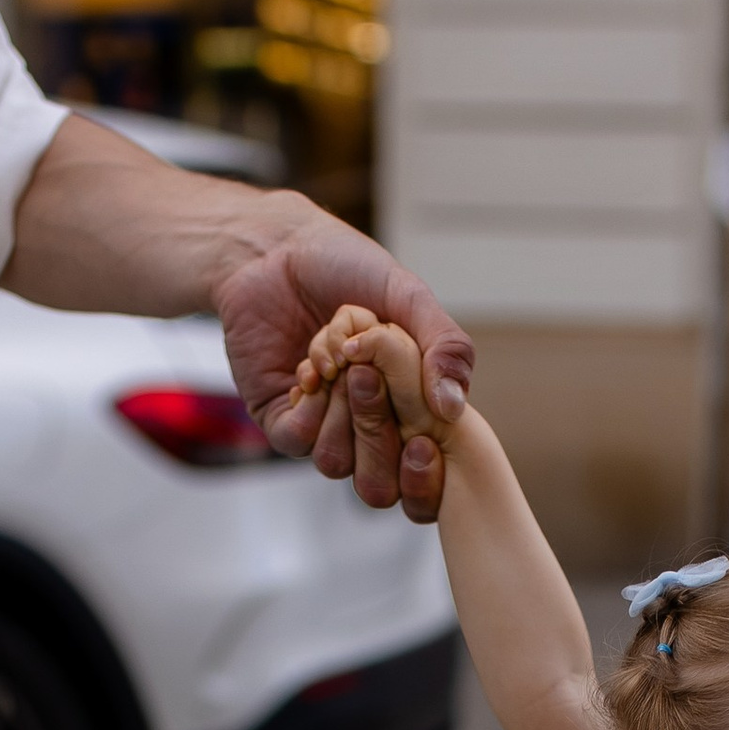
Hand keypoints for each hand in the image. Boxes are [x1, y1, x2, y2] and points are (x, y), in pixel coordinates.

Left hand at [216, 218, 473, 519]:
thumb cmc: (347, 266)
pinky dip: (308, 410)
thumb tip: (452, 409)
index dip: (426, 471)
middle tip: (365, 374)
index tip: (422, 440)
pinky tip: (309, 371)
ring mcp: (323, 425)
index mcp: (409, 405)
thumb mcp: (408, 295)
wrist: (276, 248)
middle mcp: (368, 424)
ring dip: (339, 412)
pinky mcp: (280, 417)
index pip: (426, 471)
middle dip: (377, 430)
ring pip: (337, 464)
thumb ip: (445, 345)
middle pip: (381, 481)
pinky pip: (298, 443)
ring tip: (335, 361)